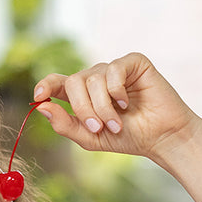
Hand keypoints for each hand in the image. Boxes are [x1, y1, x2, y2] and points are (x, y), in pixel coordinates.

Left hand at [32, 53, 196, 163]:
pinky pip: (113, 70)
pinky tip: (127, 103)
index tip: (39, 96)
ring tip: (118, 123)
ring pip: (93, 79)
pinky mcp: (133, 63)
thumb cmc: (130, 138)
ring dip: (103, 107)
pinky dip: (117, 91)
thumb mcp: (92, 138)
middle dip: (83, 108)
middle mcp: (96, 79)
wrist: (162, 138)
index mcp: (84, 95)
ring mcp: (114, 69)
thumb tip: (41, 106)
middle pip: (74, 82)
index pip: (57, 82)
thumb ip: (66, 125)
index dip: (45, 85)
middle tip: (98, 128)